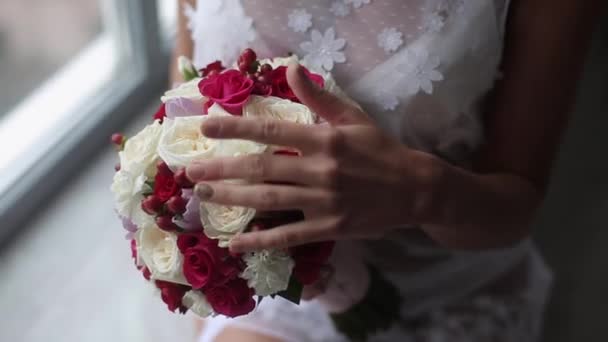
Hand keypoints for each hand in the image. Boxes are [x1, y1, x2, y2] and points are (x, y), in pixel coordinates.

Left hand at [187, 64, 437, 252]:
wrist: (414, 189)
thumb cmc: (381, 150)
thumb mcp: (353, 118)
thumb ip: (319, 98)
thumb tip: (293, 69)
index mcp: (324, 139)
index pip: (270, 131)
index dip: (235, 128)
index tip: (206, 126)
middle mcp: (320, 170)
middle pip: (261, 168)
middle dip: (222, 168)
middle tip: (191, 171)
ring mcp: (324, 201)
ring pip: (269, 200)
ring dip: (233, 198)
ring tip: (204, 194)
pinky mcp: (329, 228)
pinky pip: (288, 235)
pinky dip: (260, 241)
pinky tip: (235, 243)